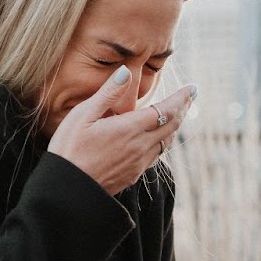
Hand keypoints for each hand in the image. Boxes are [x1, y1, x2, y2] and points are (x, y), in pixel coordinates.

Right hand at [48, 66, 194, 194]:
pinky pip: (156, 155)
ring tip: (178, 114)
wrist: (67, 190)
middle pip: (172, 126)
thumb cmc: (69, 149)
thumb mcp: (83, 115)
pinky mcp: (133, 174)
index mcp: (130, 128)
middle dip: (184, 109)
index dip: (181, 98)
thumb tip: (126, 71)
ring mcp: (138, 163)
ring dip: (175, 126)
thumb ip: (107, 93)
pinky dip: (163, 141)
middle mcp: (140, 146)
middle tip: (191, 96)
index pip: (166, 110)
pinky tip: (158, 138)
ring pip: (166, 142)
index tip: (192, 88)